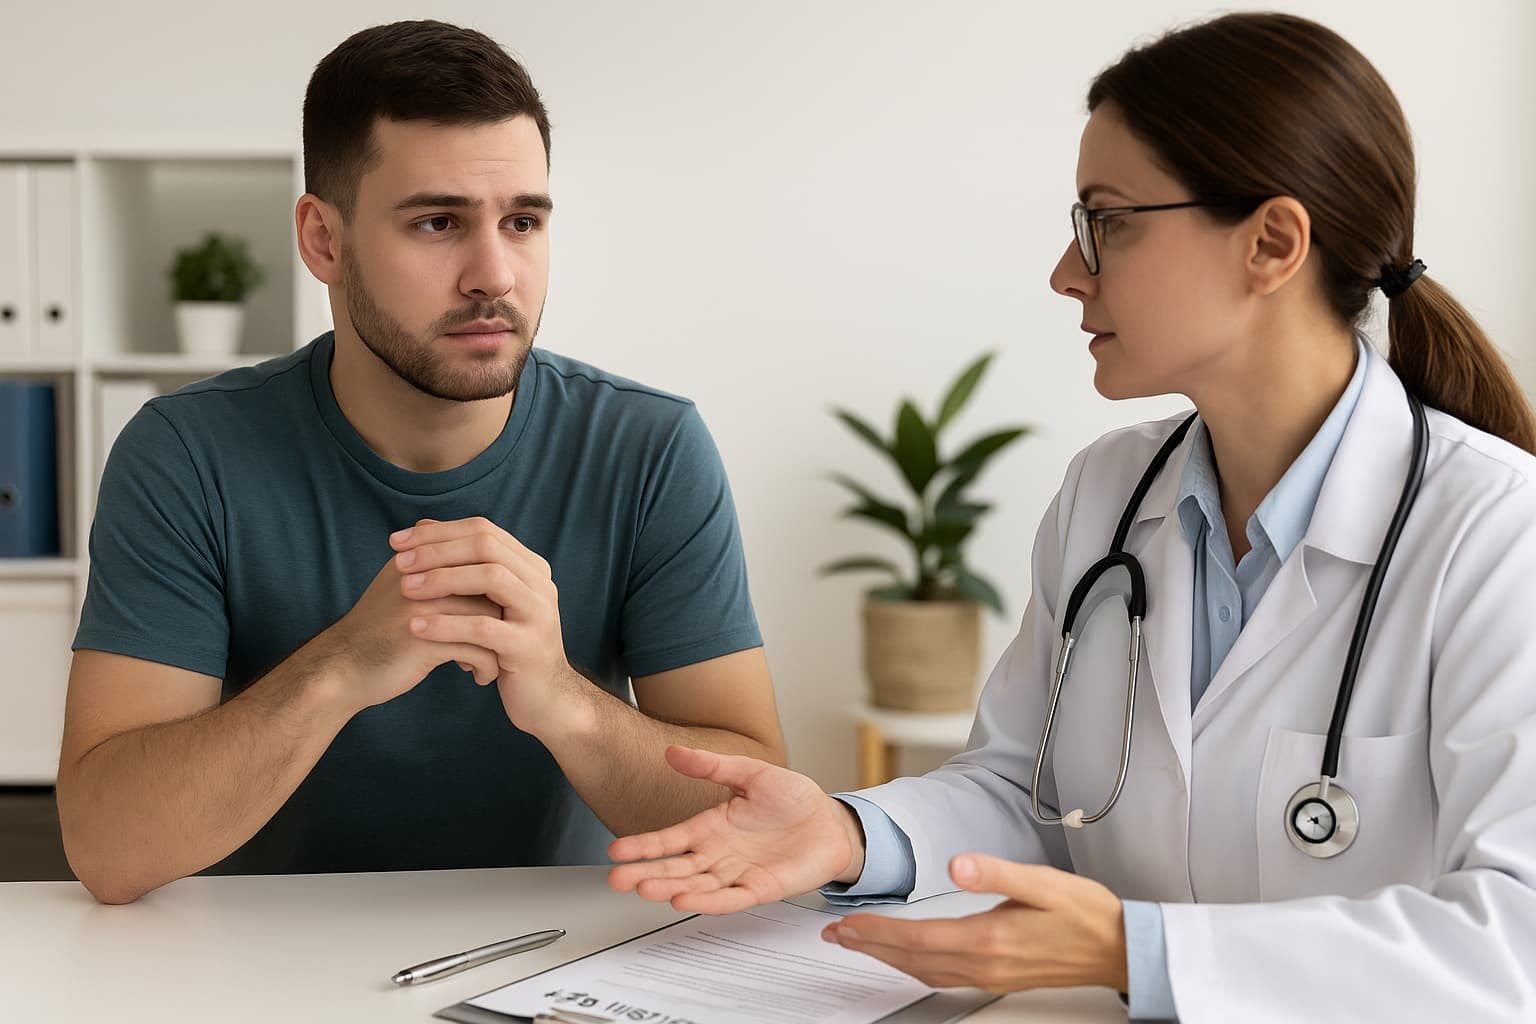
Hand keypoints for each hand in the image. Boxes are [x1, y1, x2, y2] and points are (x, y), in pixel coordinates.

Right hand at [321, 554, 503, 713]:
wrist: (341, 669)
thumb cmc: (378, 632)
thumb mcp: (402, 589)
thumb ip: (433, 569)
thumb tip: (469, 549)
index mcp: (419, 560)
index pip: (479, 563)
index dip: (496, 594)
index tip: (499, 615)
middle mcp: (424, 577)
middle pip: (490, 589)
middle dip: (503, 616)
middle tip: (504, 637)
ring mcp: (424, 607)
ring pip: (489, 619)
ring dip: (498, 643)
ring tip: (493, 659)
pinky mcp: (425, 639)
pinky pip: (478, 649)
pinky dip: (485, 666)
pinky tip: (478, 676)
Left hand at [388, 517, 580, 735]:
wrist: (545, 698)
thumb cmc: (508, 646)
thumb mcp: (488, 602)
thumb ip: (463, 567)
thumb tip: (422, 525)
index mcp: (530, 568)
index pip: (483, 530)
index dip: (438, 532)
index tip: (396, 541)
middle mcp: (540, 584)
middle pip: (487, 547)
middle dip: (437, 551)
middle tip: (398, 562)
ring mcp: (537, 614)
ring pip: (490, 578)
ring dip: (442, 579)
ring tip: (405, 589)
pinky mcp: (527, 647)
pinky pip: (483, 628)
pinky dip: (447, 624)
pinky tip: (416, 626)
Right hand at [607, 745, 863, 912]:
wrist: (831, 821)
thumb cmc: (794, 799)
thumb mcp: (750, 772)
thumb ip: (712, 766)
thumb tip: (673, 752)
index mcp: (711, 827)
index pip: (669, 839)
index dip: (643, 845)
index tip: (617, 851)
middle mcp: (719, 853)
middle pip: (676, 866)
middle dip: (646, 872)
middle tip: (617, 879)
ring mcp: (738, 872)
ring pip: (696, 884)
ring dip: (670, 887)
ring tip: (644, 889)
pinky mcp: (761, 888)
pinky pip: (730, 897)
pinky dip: (708, 900)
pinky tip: (686, 900)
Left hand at [820, 856, 1127, 993]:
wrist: (1119, 947)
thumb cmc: (1086, 913)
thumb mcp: (1043, 881)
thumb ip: (996, 873)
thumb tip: (958, 866)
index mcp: (989, 939)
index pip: (917, 938)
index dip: (877, 931)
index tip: (847, 924)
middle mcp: (984, 964)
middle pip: (912, 959)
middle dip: (870, 947)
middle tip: (836, 936)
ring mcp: (990, 975)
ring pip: (924, 972)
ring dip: (887, 958)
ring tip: (858, 945)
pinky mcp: (997, 977)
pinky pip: (943, 977)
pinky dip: (915, 967)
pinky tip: (907, 958)